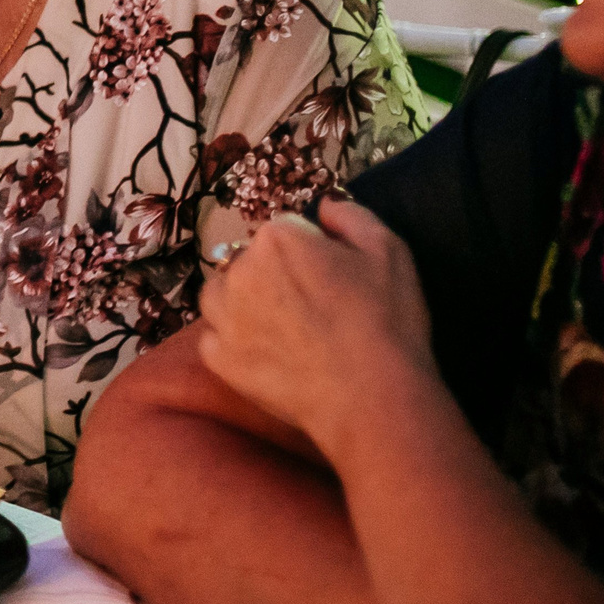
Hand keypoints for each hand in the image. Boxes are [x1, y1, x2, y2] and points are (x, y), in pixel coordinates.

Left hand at [195, 201, 437, 456]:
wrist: (373, 398)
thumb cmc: (386, 322)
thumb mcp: (389, 250)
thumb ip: (350, 215)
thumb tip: (323, 205)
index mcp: (276, 239)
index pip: (284, 230)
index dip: (309, 251)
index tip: (331, 277)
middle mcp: (239, 270)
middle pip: (248, 260)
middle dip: (273, 275)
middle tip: (312, 308)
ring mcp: (223, 316)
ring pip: (221, 295)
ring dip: (242, 303)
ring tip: (283, 327)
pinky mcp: (218, 358)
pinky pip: (215, 339)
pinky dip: (234, 343)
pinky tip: (267, 354)